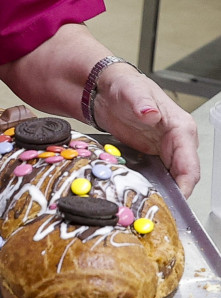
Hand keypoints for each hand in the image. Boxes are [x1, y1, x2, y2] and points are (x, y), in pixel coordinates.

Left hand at [94, 66, 199, 197]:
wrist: (107, 90)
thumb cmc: (124, 87)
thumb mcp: (132, 91)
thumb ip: (141, 102)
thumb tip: (151, 113)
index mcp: (180, 128)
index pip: (190, 163)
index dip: (185, 185)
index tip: (176, 200)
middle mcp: (176, 141)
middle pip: (183, 176)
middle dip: (174, 195)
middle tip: (157, 210)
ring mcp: (163, 150)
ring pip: (170, 178)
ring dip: (163, 193)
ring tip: (148, 207)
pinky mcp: (150, 155)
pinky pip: (156, 175)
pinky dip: (151, 186)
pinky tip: (139, 196)